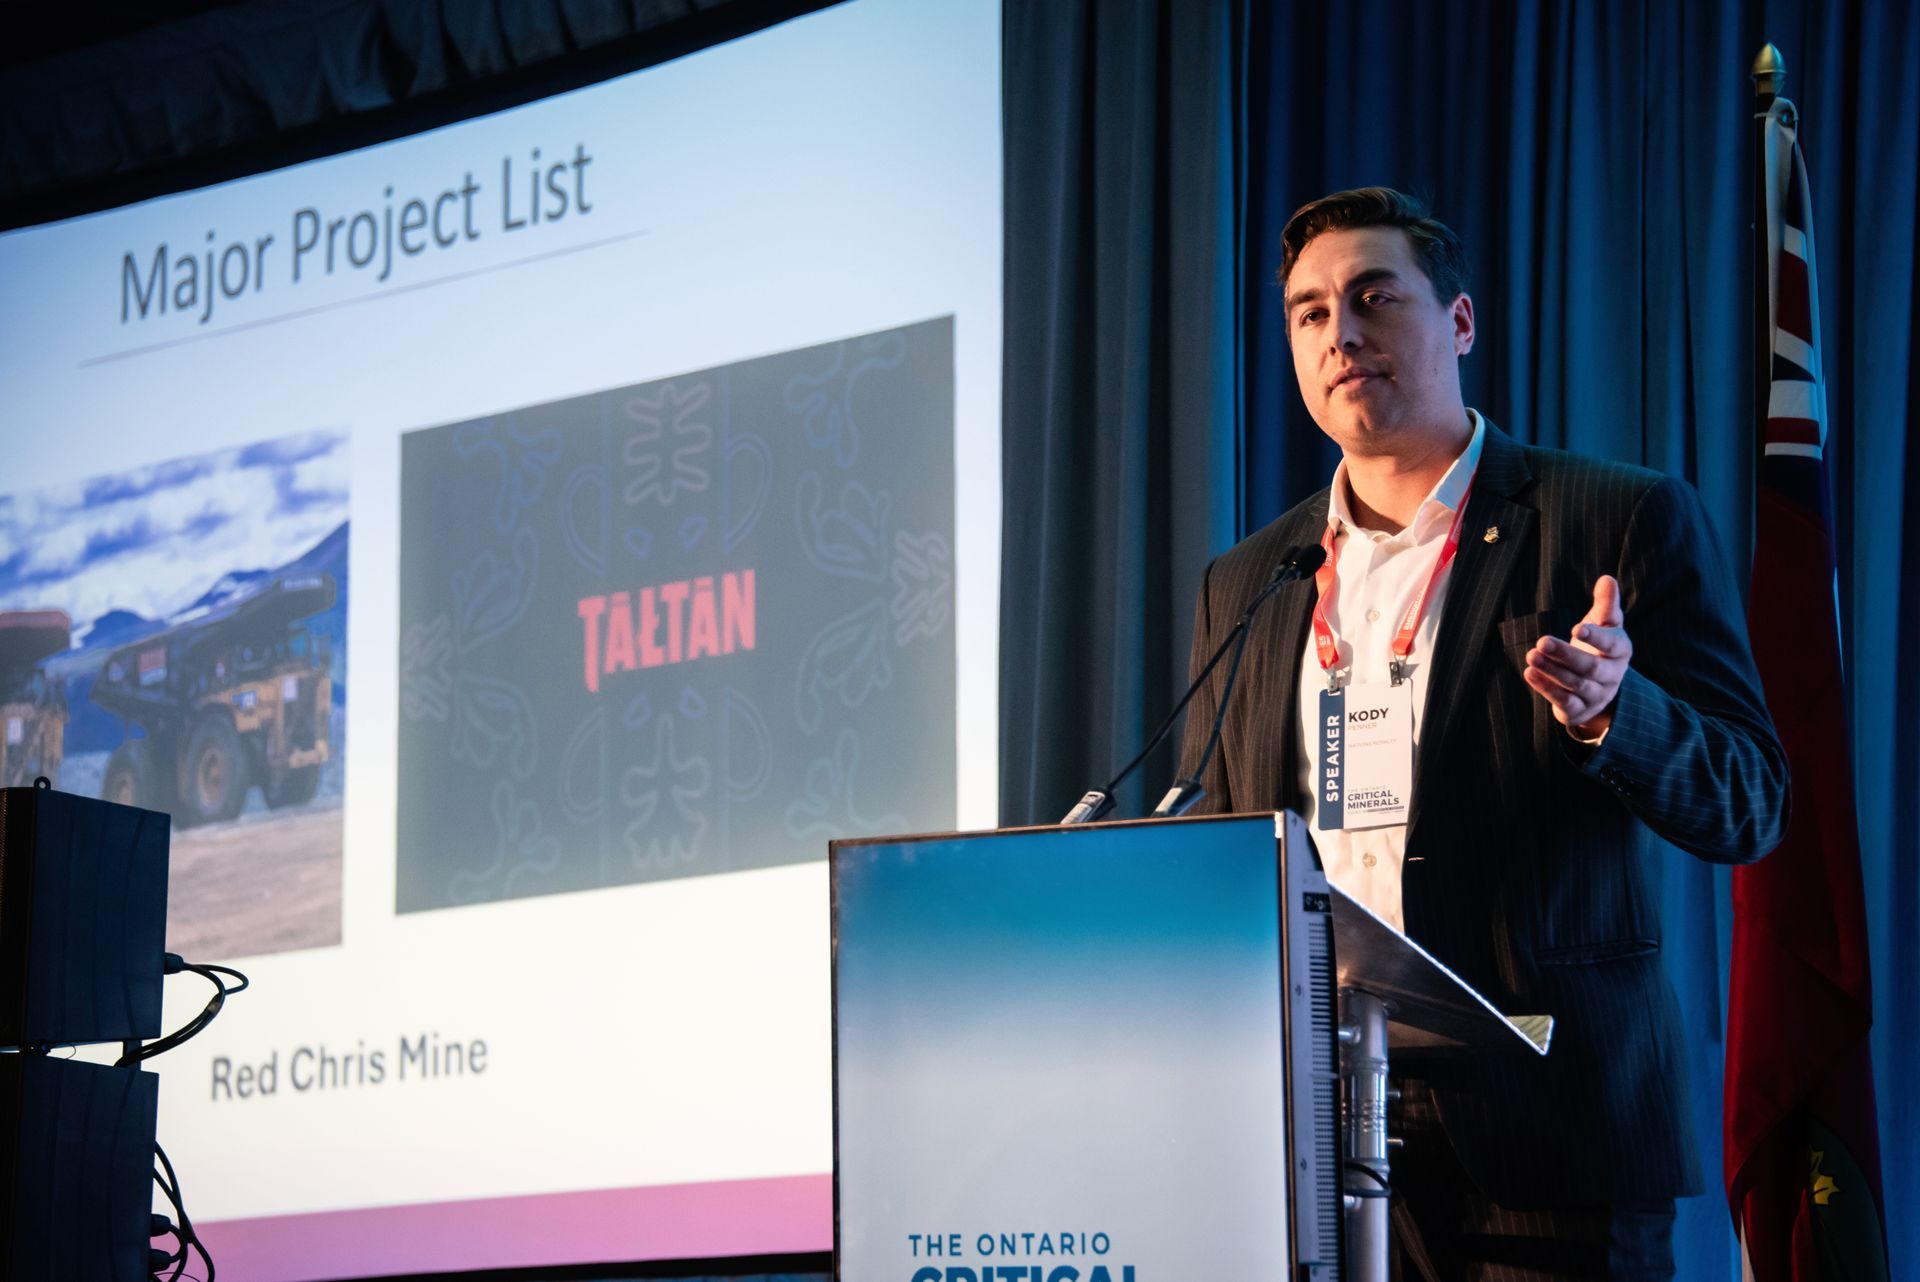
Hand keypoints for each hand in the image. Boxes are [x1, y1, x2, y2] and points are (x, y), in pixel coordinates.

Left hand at [1524, 575, 1630, 737]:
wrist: (1597, 688)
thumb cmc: (1599, 647)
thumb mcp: (1605, 625)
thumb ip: (1606, 604)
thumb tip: (1607, 579)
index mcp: (1620, 651)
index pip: (1612, 645)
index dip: (1596, 637)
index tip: (1578, 628)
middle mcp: (1611, 676)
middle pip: (1590, 667)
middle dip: (1566, 655)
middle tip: (1542, 641)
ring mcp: (1596, 695)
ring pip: (1575, 684)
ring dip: (1552, 670)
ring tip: (1531, 655)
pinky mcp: (1578, 710)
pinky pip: (1563, 701)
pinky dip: (1546, 688)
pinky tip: (1529, 673)